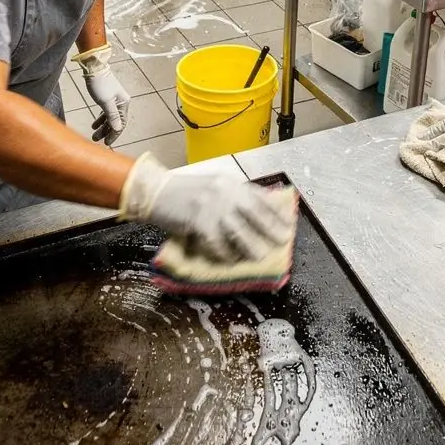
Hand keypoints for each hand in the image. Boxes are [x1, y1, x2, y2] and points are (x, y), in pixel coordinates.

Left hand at [74, 44, 130, 144]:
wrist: (94, 68)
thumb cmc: (100, 84)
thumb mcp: (106, 102)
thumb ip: (112, 116)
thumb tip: (118, 128)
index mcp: (123, 104)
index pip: (121, 123)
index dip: (114, 134)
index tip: (107, 142)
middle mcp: (120, 103)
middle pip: (115, 121)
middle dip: (106, 131)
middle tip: (97, 140)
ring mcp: (113, 100)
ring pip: (109, 118)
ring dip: (102, 127)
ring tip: (94, 135)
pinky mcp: (106, 98)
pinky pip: (105, 112)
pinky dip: (100, 119)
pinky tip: (95, 125)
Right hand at [120, 154, 295, 263]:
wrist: (155, 191)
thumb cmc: (185, 192)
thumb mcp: (214, 188)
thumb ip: (234, 197)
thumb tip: (258, 214)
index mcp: (231, 183)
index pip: (260, 197)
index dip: (277, 212)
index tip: (289, 224)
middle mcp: (225, 192)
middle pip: (255, 213)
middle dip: (271, 229)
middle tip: (283, 241)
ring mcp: (213, 206)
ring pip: (240, 231)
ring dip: (251, 246)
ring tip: (260, 257)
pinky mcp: (199, 221)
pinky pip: (217, 243)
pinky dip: (224, 253)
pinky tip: (230, 260)